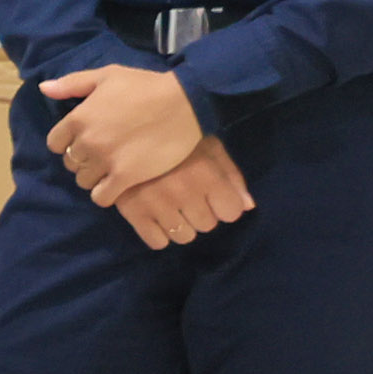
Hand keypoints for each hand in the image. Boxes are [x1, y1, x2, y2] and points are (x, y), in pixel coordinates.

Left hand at [37, 64, 208, 199]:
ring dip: (94, 177)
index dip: (67, 143)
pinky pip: (101, 197)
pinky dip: (105, 194)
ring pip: (83, 181)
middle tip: (103, 153)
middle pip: (71, 163)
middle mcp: (87, 142)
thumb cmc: (146, 86)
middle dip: (82, 159)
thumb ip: (72, 83)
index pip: (55, 143)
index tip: (84, 139)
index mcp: (78, 118)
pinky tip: (116, 184)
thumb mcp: (107, 75)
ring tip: (111, 167)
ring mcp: (105, 161)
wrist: (185, 101)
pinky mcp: (125, 177)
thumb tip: (44, 88)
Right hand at [113, 138, 253, 251]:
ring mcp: (158, 206)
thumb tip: (248, 206)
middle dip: (202, 212)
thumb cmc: (175, 138)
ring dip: (181, 225)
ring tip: (170, 206)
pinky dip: (158, 233)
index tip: (212, 193)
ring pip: (184, 237)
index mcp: (206, 174)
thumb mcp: (209, 147)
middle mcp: (185, 193)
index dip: (224, 204)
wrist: (124, 131)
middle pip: (208, 225)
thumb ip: (231, 175)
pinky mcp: (134, 214)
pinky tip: (154, 215)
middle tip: (187, 195)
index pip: (232, 212)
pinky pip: (158, 242)